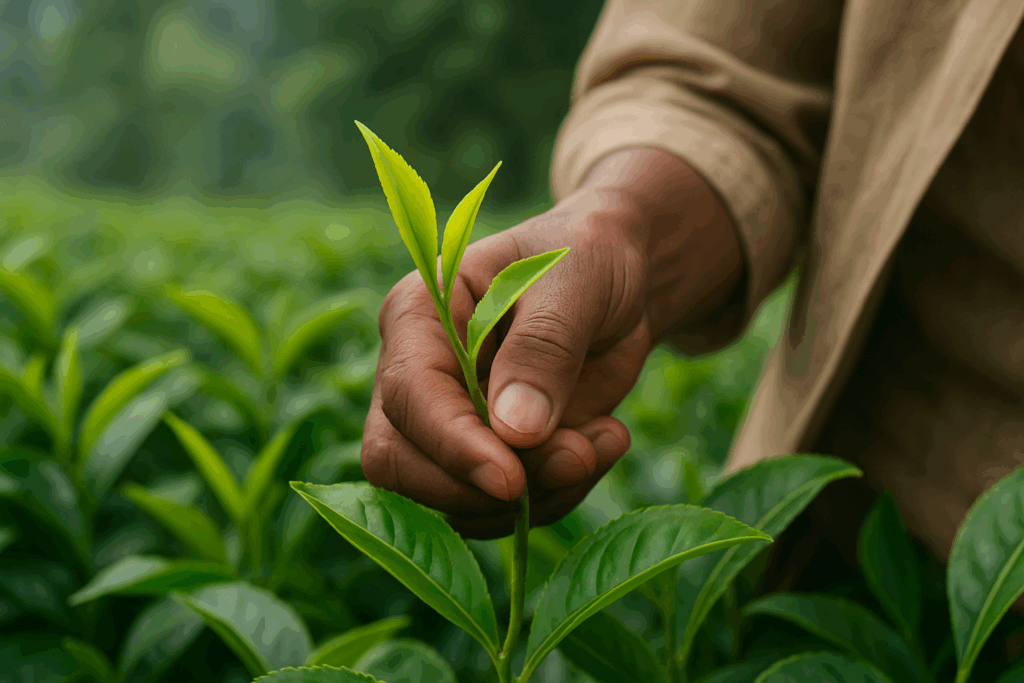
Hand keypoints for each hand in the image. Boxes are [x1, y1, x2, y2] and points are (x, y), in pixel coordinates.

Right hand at [361, 148, 743, 539]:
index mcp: (417, 314)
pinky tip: (603, 442)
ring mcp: (446, 422)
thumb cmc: (587, 256)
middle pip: (400, 463)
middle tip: (576, 458)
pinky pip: (500, 508)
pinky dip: (558, 496)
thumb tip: (513, 433)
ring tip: (603, 440)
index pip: (407, 397)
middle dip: (485, 486)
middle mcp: (416, 374)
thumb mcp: (576, 282)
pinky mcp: (486, 455)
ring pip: (452, 499)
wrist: (618, 278)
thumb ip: (544, 348)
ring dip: (538, 495)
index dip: (453, 446)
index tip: (512, 479)